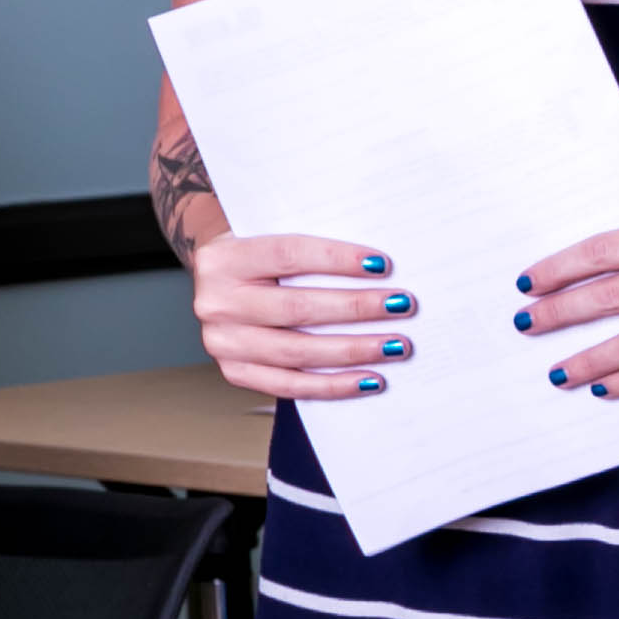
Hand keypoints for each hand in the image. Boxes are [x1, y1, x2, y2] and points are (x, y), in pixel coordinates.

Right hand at [192, 232, 409, 401]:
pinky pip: (290, 385)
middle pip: (297, 307)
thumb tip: (378, 264)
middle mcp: (216, 302)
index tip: (383, 264)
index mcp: (224, 258)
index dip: (337, 260)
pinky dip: (334, 385)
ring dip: (353, 350)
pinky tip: (370, 379)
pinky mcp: (235, 371)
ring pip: (297, 351)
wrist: (219, 278)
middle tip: (402, 305)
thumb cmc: (260, 255)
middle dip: (357, 307)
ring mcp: (222, 342)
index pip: (289, 255)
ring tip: (396, 345)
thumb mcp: (271, 233)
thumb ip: (312, 245)